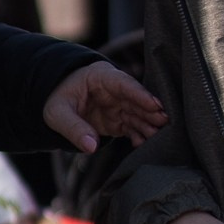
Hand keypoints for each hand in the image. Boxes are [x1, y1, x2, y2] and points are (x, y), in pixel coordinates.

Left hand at [43, 62, 166, 152]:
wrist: (57, 105)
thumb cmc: (57, 100)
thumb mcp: (57, 112)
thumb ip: (73, 127)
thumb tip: (91, 146)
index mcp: (100, 77)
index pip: (123, 83)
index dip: (140, 94)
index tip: (155, 105)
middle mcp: (114, 90)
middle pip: (136, 99)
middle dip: (151, 111)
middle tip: (166, 122)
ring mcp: (118, 105)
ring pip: (139, 114)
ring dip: (149, 125)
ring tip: (160, 137)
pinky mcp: (119, 120)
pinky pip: (133, 127)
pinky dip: (139, 136)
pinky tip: (145, 145)